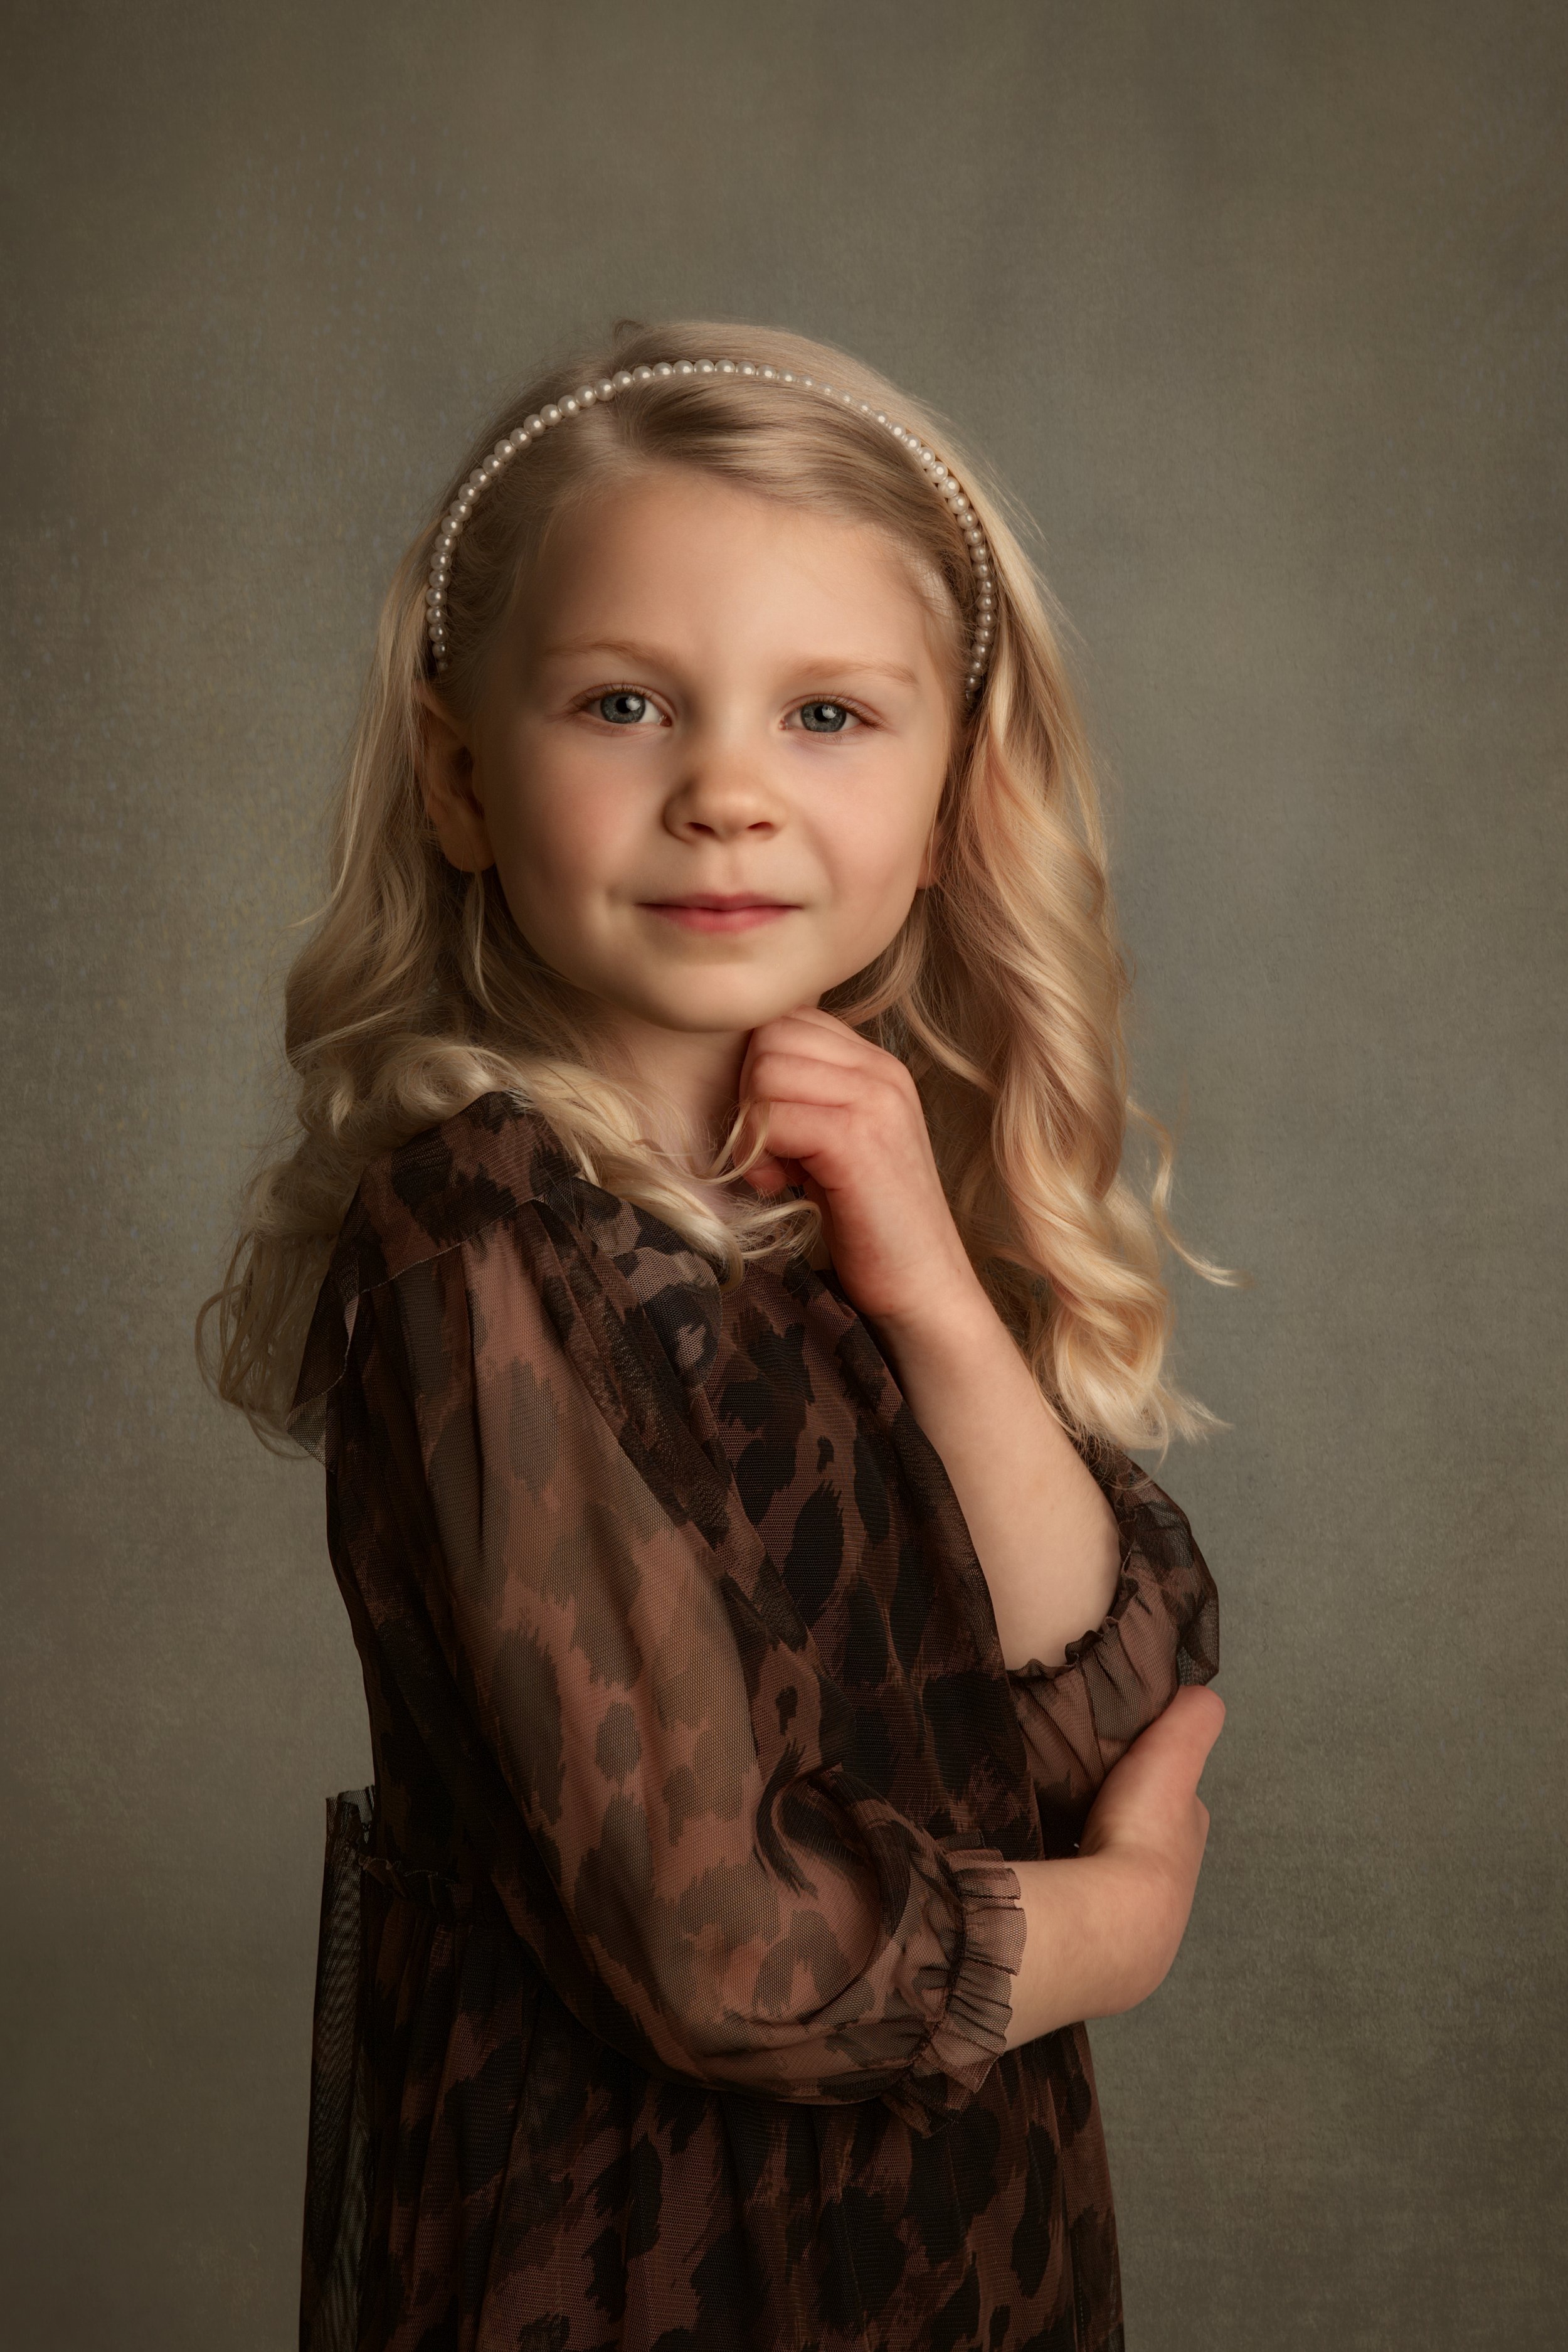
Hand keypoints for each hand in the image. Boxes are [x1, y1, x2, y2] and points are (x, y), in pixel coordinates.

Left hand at [736, 1007, 978, 1327]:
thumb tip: (744, 1073)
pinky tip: (784, 1185)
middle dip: (750, 1093)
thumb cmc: (872, 1223)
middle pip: (770, 1034)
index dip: (761, 1071)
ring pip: (765, 1069)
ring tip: (779, 1170)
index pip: (789, 1018)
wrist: (924, 1286)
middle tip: (770, 1150)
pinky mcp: (857, 1140)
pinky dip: (761, 1154)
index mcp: (878, 1065)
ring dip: (754, 1126)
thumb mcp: (841, 1143)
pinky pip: (774, 1117)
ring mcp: (874, 1101)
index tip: (775, 1128)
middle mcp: (881, 1071)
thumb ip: (809, 1098)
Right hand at [1003, 1686, 1225, 2044]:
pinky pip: (1076, 1900)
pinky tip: (1042, 1871)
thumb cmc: (1144, 1830)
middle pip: (1140, 1833)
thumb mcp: (1175, 1752)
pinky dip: (1063, 1884)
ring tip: (1050, 1830)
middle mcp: (1172, 1878)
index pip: (1176, 1796)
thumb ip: (1191, 1717)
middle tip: (1076, 1794)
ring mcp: (1135, 1917)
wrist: (1113, 1916)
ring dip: (1086, 1853)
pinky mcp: (1096, 1940)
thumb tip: (1200, 1692)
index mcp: (1189, 1831)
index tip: (1121, 1759)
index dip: (1153, 1775)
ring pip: (1106, 1868)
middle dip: (1114, 1817)